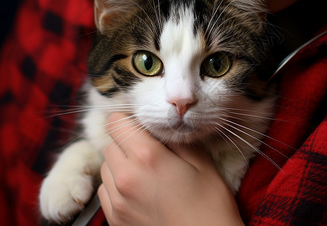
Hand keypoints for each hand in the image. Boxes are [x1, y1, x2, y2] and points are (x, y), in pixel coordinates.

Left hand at [97, 113, 243, 225]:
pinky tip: (139, 191)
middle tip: (151, 151)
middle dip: (127, 142)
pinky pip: (105, 190)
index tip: (142, 127)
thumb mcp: (202, 164)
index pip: (116, 123)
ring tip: (146, 173)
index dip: (128, 120)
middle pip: (110, 144)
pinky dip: (117, 185)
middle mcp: (126, 176)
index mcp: (147, 157)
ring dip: (121, 163)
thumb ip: (178, 140)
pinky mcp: (115, 219)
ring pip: (106, 167)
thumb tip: (162, 128)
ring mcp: (117, 200)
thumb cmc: (210, 205)